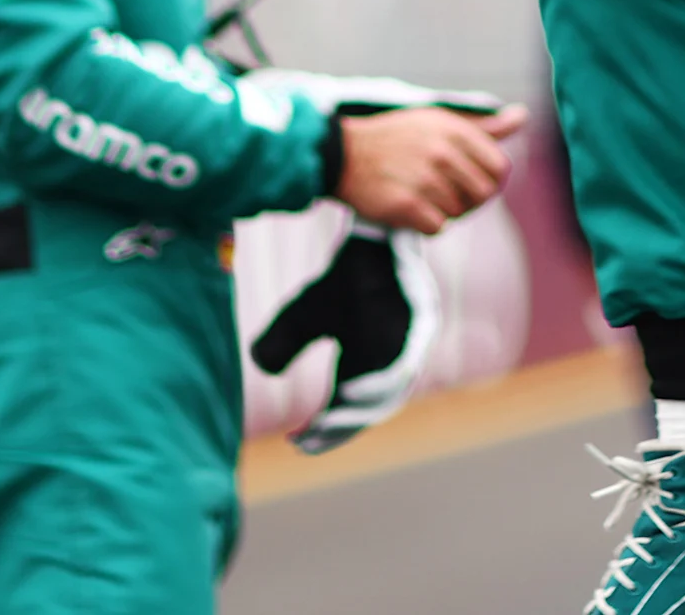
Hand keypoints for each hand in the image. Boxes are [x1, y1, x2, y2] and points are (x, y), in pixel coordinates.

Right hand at [249, 221, 442, 452]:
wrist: (367, 241)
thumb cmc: (340, 281)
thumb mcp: (301, 316)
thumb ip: (284, 342)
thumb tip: (264, 368)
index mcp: (369, 368)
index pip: (349, 410)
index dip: (325, 429)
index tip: (297, 443)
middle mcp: (392, 364)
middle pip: (368, 409)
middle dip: (338, 429)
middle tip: (309, 442)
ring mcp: (409, 347)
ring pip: (388, 392)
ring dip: (356, 412)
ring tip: (325, 425)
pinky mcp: (421, 326)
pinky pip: (403, 361)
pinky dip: (379, 382)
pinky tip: (349, 392)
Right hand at [333, 104, 525, 232]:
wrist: (343, 155)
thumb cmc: (396, 137)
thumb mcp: (439, 121)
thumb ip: (482, 126)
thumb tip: (521, 116)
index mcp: (454, 130)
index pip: (499, 168)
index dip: (490, 180)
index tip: (472, 181)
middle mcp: (442, 153)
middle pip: (484, 194)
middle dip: (470, 200)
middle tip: (447, 195)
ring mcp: (425, 180)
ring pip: (460, 212)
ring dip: (445, 211)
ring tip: (423, 196)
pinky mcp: (406, 206)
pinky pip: (437, 227)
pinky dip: (427, 224)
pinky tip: (411, 208)